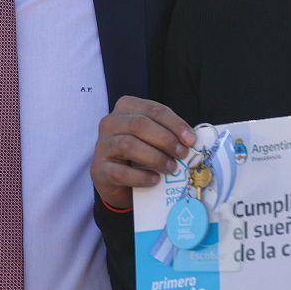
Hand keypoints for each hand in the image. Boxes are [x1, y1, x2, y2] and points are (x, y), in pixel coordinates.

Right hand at [91, 96, 194, 211]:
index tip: (190, 139)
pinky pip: (120, 172)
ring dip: (155, 157)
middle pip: (139, 124)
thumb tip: (191, 140)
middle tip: (182, 154)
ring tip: (171, 168)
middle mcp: (110, 122)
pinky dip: (141, 177)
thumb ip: (168, 134)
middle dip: (165, 139)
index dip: (174, 124)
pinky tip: (155, 180)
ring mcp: (102, 145)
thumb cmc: (139, 154)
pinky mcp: (99, 169)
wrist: (117, 181)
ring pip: (128, 145)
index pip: (153, 109)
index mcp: (126, 108)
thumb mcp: (152, 138)